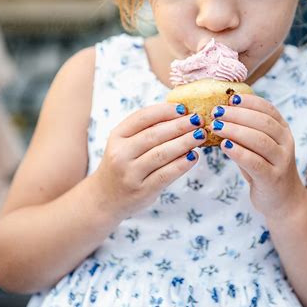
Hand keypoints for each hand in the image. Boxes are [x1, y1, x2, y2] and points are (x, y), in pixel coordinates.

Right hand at [92, 103, 207, 218]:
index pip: (142, 117)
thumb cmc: (122, 165)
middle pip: (154, 135)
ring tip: (200, 135)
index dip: (164, 111)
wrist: (106, 198)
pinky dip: (182, 164)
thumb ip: (146, 130)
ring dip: (184, 142)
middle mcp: (121, 154)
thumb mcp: (125, 144)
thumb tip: (180, 115)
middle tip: (198, 120)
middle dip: (179, 126)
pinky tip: (193, 156)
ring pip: (162, 154)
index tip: (183, 108)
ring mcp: (130, 174)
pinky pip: (166, 174)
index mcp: (117, 136)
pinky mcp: (142, 191)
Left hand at [210, 94, 305, 217]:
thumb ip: (245, 131)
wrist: (283, 200)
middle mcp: (286, 142)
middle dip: (237, 114)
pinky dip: (238, 152)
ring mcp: (281, 161)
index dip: (249, 101)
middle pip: (262, 122)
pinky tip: (224, 145)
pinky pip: (255, 162)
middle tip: (216, 112)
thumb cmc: (264, 167)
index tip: (230, 98)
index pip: (268, 109)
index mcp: (283, 130)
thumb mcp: (257, 146)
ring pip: (259, 140)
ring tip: (216, 126)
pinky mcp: (273, 178)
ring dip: (235, 130)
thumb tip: (219, 113)